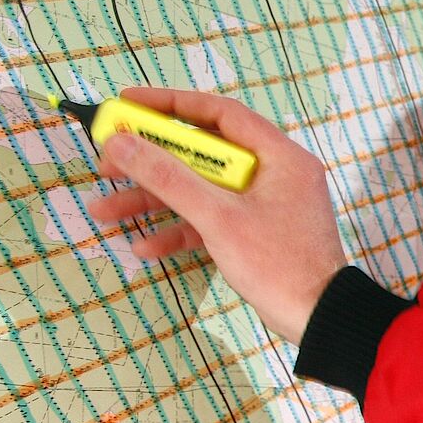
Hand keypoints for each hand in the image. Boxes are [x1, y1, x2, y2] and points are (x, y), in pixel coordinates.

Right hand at [85, 88, 346, 342]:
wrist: (318, 319)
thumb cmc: (278, 264)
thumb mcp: (217, 217)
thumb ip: (168, 177)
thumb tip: (121, 142)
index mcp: (279, 156)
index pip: (220, 114)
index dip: (171, 105)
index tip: (127, 103)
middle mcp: (275, 173)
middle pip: (203, 154)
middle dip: (151, 162)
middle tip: (105, 164)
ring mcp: (265, 204)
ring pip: (201, 190)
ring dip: (154, 201)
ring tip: (103, 210)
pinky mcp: (255, 233)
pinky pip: (211, 220)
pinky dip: (179, 229)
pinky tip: (143, 246)